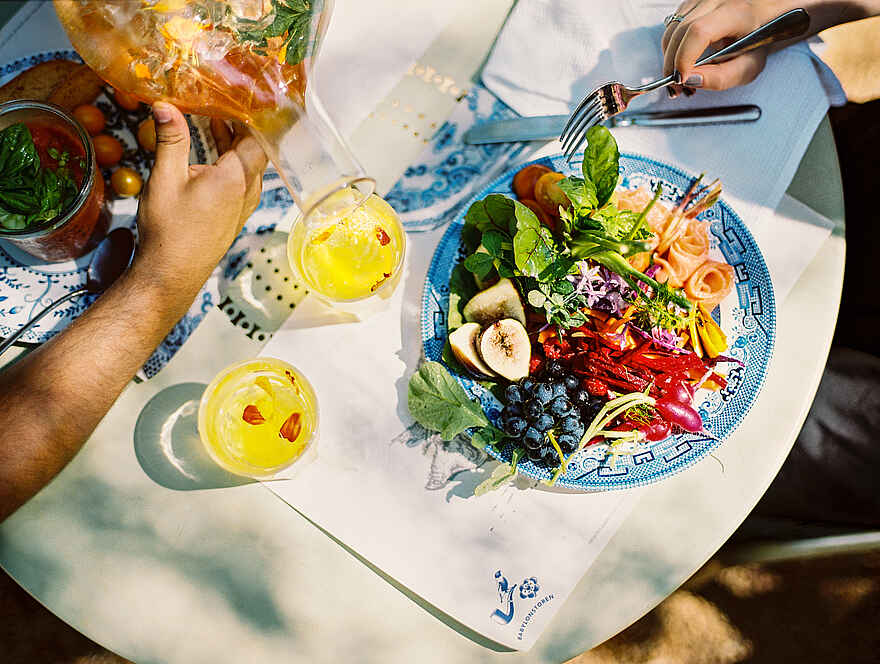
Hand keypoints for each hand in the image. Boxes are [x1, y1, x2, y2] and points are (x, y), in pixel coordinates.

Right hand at [133, 102, 267, 292]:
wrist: (172, 273)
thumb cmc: (170, 231)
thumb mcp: (165, 179)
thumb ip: (171, 139)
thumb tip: (166, 105)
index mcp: (236, 178)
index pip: (256, 136)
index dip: (252, 114)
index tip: (242, 93)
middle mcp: (247, 191)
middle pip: (254, 148)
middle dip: (239, 123)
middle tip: (223, 99)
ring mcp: (244, 204)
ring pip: (248, 164)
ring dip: (234, 142)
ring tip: (215, 118)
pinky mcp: (235, 214)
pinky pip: (241, 179)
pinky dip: (230, 160)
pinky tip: (212, 151)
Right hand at [661, 0, 783, 91]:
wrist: (763, 19)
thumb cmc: (758, 41)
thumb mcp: (749, 65)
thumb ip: (722, 77)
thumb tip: (691, 79)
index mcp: (737, 12)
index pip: (699, 32)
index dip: (684, 58)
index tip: (682, 79)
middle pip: (679, 33)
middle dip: (672, 65)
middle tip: (677, 87)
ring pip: (671, 31)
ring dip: (669, 58)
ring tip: (679, 77)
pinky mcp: (690, 3)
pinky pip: (671, 28)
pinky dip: (672, 48)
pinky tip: (681, 61)